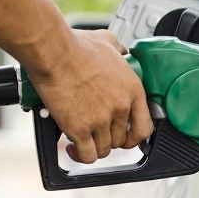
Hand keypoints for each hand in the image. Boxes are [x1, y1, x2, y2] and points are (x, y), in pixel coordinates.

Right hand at [25, 29, 153, 163]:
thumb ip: (120, 50)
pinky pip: (87, 155)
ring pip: (104, 150)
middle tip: (96, 132)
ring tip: (82, 139)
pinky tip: (73, 147)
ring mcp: (101, 120)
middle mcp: (120, 107)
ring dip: (93, 146)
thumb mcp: (108, 42)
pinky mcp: (80, 129)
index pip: (145, 127)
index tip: (126, 137)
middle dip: (108, 139)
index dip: (134, 137)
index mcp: (132, 89)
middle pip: (121, 140)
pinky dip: (80, 155)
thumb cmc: (76, 46)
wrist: (54, 52)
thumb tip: (121, 50)